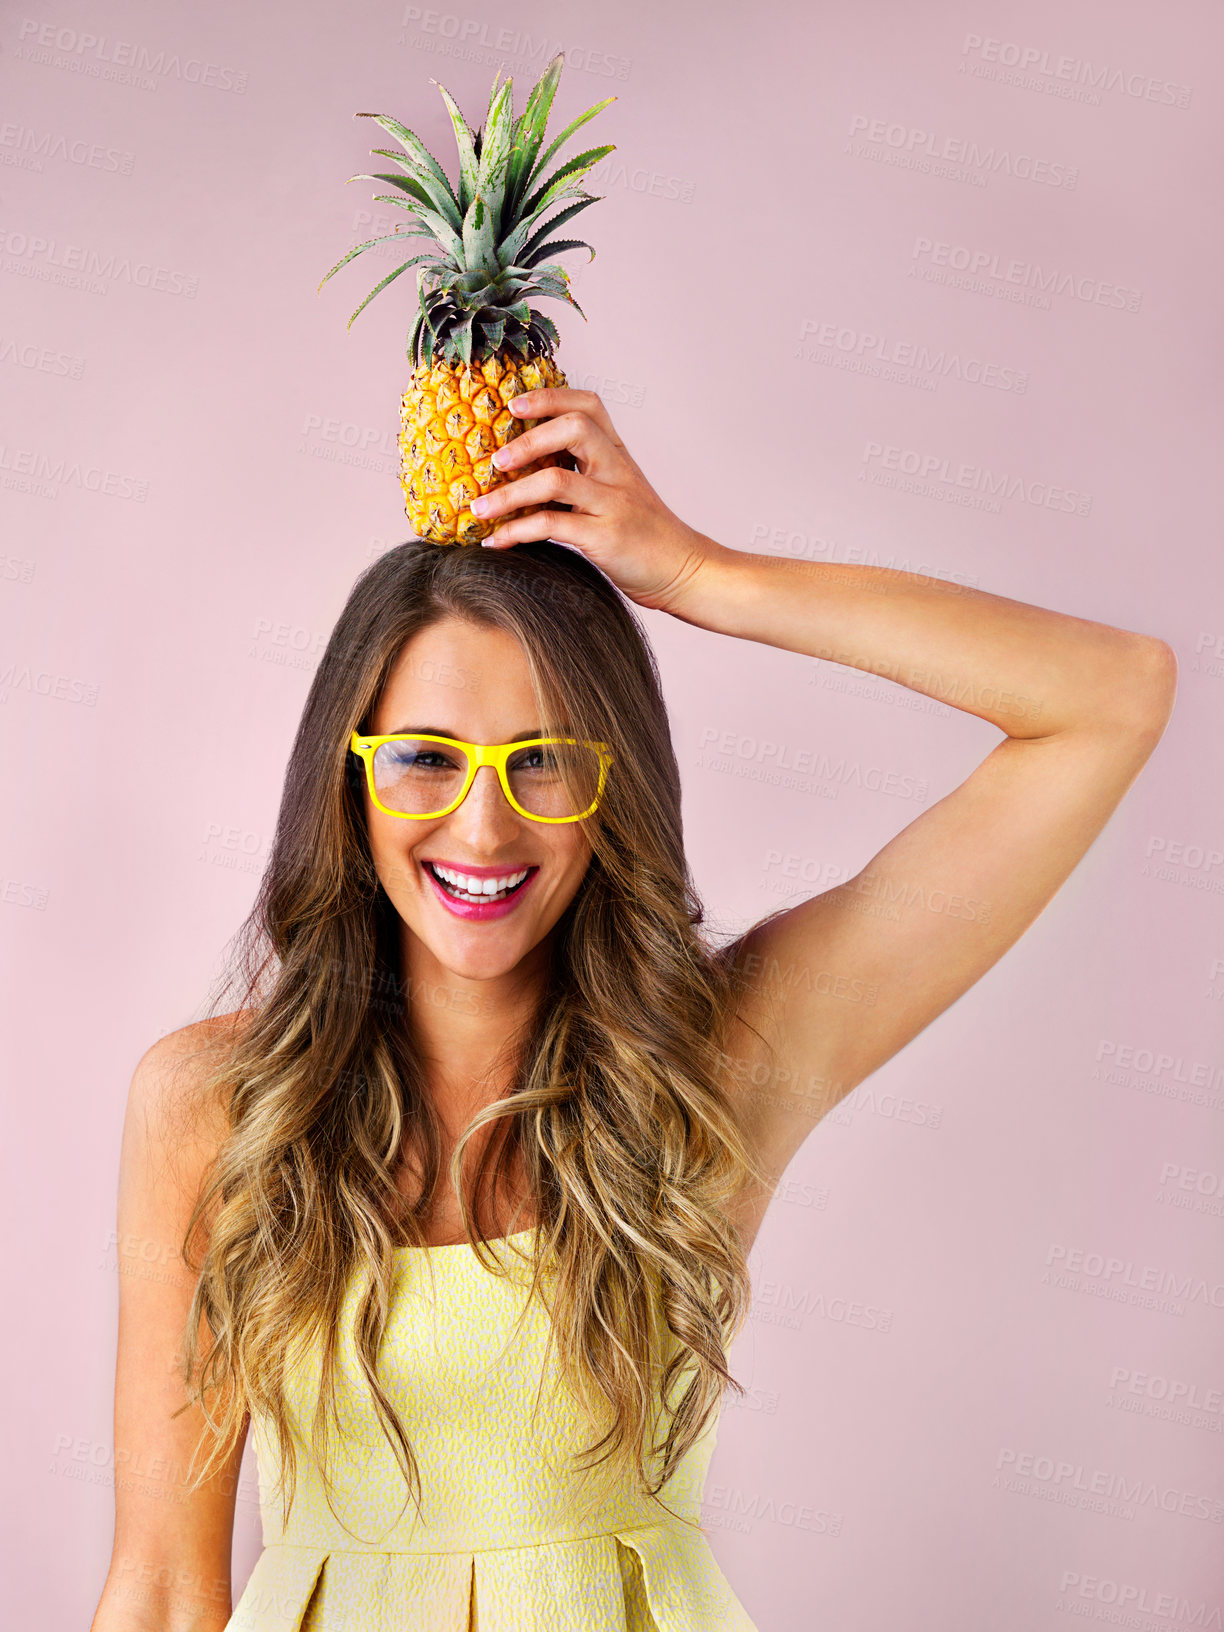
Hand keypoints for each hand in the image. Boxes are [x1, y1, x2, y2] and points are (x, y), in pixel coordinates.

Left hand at [471, 387, 722, 615]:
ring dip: (509, 493)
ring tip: (480, 508)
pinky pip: (552, 526)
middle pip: (575, 428)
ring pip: (555, 480)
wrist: (685, 571)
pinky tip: (497, 542)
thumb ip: (586, 476)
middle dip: (527, 439)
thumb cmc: (645, 536)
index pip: (589, 405)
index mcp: (618, 456)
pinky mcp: (605, 536)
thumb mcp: (621, 493)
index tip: (514, 405)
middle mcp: (617, 471)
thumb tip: (526, 472)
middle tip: (494, 461)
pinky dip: (517, 532)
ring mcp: (613, 502)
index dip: (550, 398)